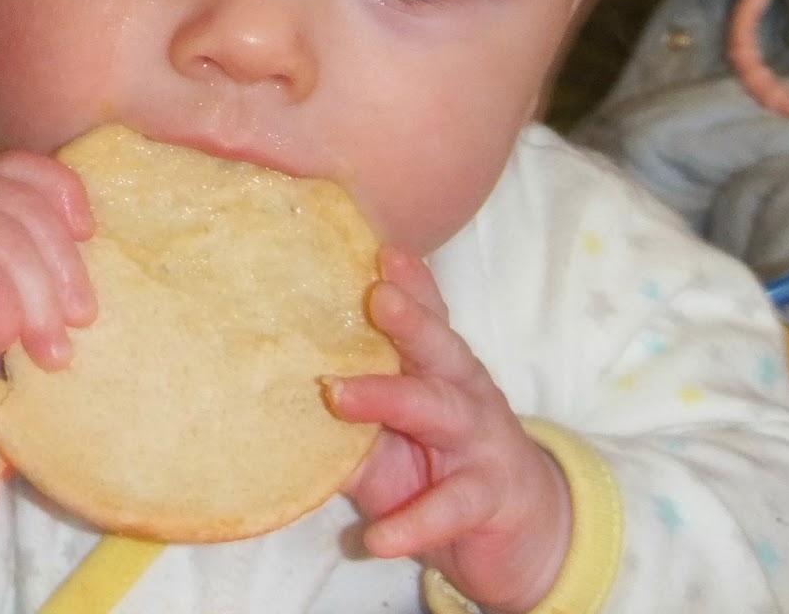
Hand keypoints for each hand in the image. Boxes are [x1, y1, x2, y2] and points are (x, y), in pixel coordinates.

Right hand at [0, 150, 95, 438]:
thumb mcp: (9, 279)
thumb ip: (31, 241)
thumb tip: (88, 231)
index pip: (19, 165)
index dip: (62, 191)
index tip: (88, 235)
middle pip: (24, 206)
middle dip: (64, 266)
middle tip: (81, 319)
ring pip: (10, 246)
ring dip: (41, 306)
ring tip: (52, 352)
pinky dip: (3, 323)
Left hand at [327, 246, 570, 612]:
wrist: (518, 535)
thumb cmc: (436, 468)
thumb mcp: (386, 437)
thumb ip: (344, 413)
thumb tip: (271, 391)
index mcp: (437, 365)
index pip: (425, 314)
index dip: (409, 281)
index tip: (381, 249)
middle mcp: (463, 390)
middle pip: (440, 346)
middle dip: (409, 319)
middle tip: (375, 295)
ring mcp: (480, 441)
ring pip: (441, 411)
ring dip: (391, 398)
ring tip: (339, 394)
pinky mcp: (489, 497)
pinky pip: (450, 508)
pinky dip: (414, 522)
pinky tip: (378, 538)